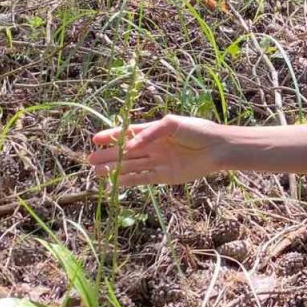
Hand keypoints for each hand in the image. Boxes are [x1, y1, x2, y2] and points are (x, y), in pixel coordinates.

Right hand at [88, 115, 226, 187]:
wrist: (216, 149)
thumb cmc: (197, 131)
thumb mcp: (172, 124)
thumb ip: (150, 133)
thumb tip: (130, 147)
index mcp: (153, 131)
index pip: (127, 133)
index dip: (111, 136)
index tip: (95, 139)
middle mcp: (153, 147)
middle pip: (125, 152)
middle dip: (108, 155)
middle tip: (90, 160)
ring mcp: (157, 162)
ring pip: (131, 166)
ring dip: (114, 169)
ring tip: (97, 172)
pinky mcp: (164, 176)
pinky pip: (142, 178)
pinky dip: (129, 180)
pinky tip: (116, 182)